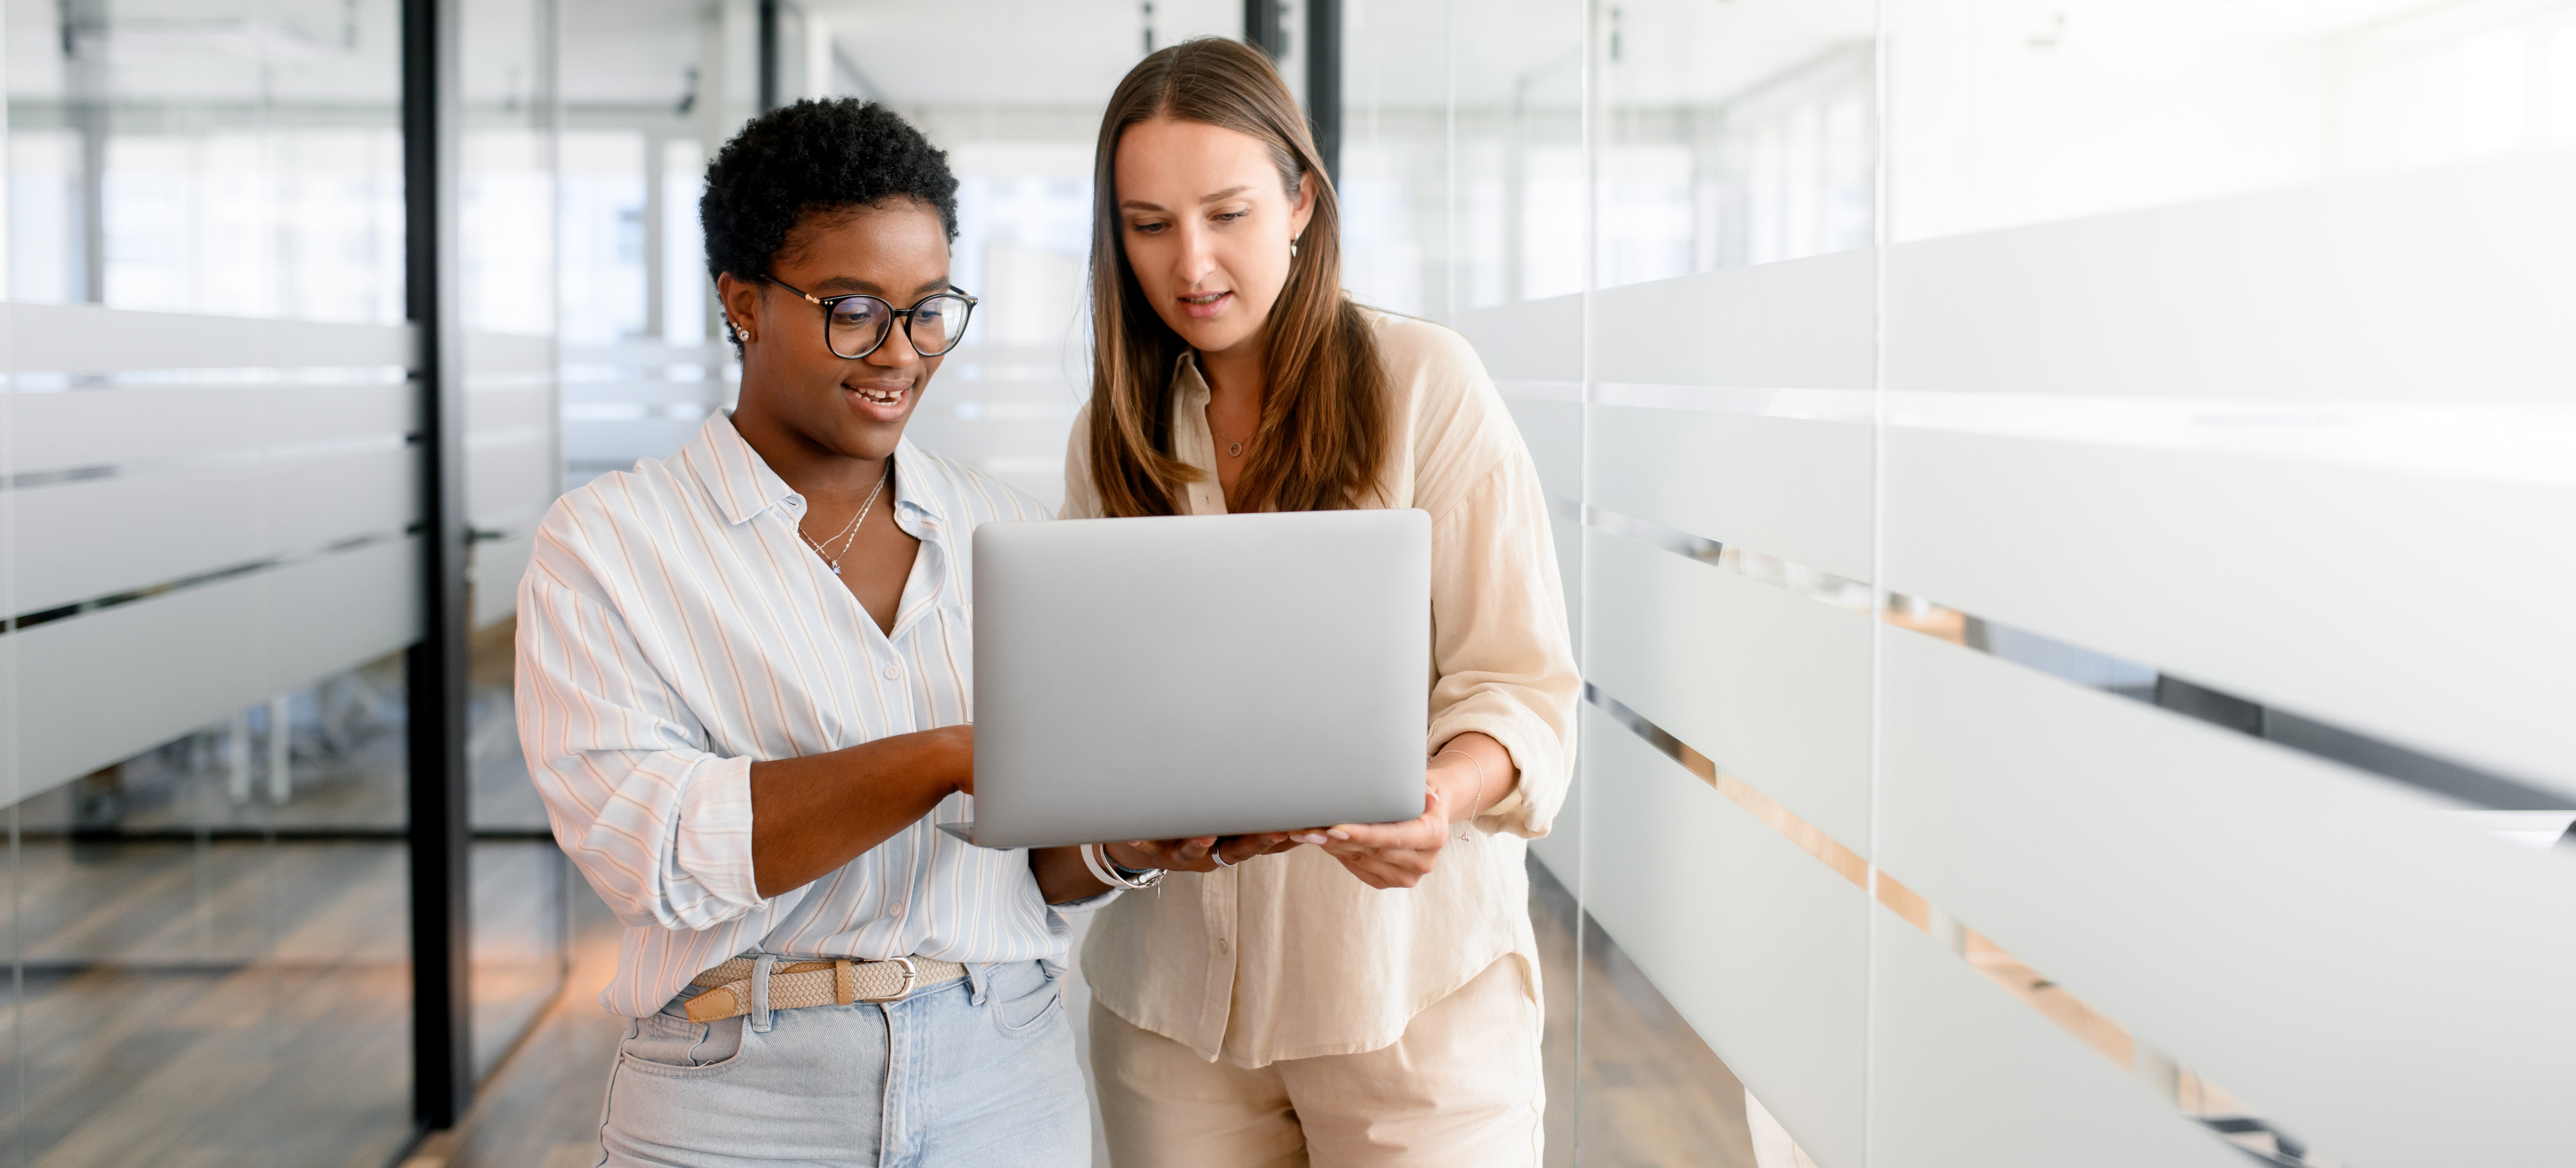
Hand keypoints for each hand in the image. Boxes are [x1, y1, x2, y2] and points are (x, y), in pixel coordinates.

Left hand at [1104, 833, 1299, 873]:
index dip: (1280, 835)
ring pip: (1194, 851)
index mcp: (1234, 845)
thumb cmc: (1203, 830)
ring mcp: (1184, 854)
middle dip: (1256, 841)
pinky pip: (1148, 847)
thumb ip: (1260, 815)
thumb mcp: (1233, 826)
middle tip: (1275, 830)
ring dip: (1200, 844)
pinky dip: (1142, 842)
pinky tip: (1133, 837)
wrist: (1154, 845)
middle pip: (1238, 851)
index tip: (1299, 825)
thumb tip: (1305, 801)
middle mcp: (1213, 853)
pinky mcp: (1156, 850)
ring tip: (1205, 836)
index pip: (1262, 841)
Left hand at [1290, 788, 1450, 888]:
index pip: (1394, 837)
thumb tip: (1429, 797)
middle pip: (1372, 850)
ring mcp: (1406, 876)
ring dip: (1331, 846)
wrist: (1426, 815)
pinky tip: (1320, 841)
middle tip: (1308, 829)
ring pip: (1360, 859)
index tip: (1335, 828)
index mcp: (1434, 836)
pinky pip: (1357, 867)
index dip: (1364, 834)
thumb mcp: (1419, 785)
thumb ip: (1419, 790)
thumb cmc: (1416, 793)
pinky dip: (1337, 853)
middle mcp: (1423, 862)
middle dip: (1338, 839)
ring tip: (1305, 832)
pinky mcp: (1388, 881)